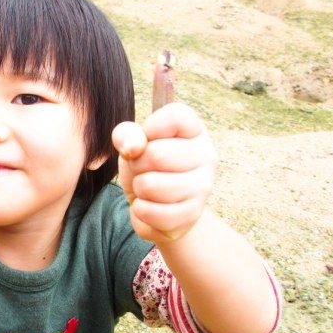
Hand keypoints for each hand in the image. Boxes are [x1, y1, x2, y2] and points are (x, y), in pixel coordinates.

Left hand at [111, 103, 216, 244]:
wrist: (160, 206)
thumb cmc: (146, 166)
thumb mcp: (132, 144)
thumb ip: (126, 134)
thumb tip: (133, 146)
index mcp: (194, 129)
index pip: (175, 118)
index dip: (150, 129)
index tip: (148, 140)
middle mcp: (206, 154)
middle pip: (156, 155)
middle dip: (137, 165)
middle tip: (144, 169)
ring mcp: (203, 186)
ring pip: (151, 186)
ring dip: (139, 188)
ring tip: (148, 187)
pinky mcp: (192, 214)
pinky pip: (151, 212)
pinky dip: (141, 210)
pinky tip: (150, 205)